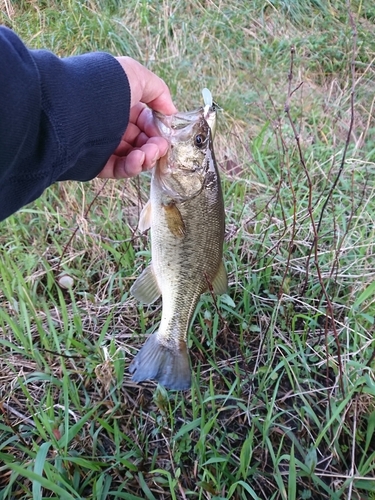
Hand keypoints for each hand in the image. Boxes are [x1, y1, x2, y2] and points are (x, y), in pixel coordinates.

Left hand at [98, 57, 176, 178]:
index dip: (159, 129)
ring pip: (134, 157)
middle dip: (155, 146)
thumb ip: (159, 92)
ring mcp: (105, 145)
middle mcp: (114, 124)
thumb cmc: (107, 86)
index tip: (166, 133)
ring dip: (147, 157)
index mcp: (122, 105)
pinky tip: (138, 159)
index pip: (146, 122)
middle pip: (143, 142)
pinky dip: (132, 166)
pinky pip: (119, 169)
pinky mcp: (97, 163)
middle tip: (160, 146)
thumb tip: (172, 112)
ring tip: (148, 153)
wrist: (76, 105)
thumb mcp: (137, 75)